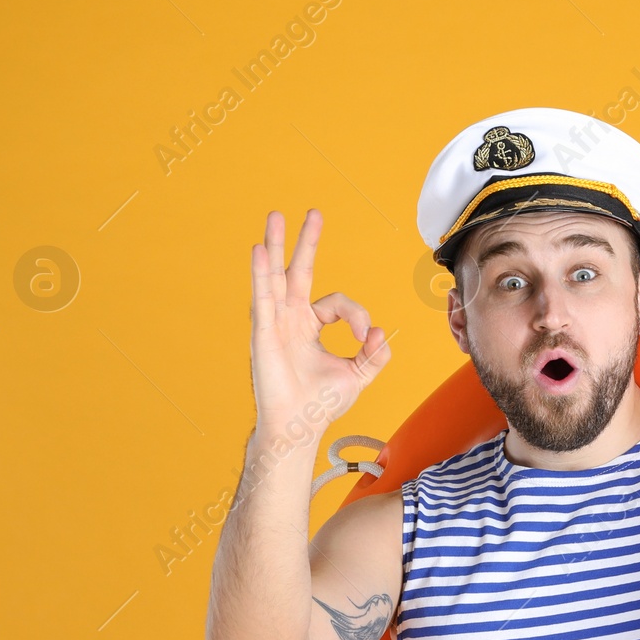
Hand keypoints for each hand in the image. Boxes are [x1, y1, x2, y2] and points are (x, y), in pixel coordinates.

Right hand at [249, 209, 389, 433]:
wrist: (299, 425)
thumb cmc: (322, 403)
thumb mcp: (358, 374)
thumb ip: (374, 354)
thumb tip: (380, 333)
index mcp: (310, 326)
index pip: (336, 303)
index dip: (356, 315)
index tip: (365, 337)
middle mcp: (291, 319)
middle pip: (298, 272)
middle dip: (305, 243)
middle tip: (314, 213)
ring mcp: (275, 323)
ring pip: (276, 277)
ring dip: (275, 246)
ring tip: (275, 216)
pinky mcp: (263, 332)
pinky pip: (262, 298)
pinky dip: (261, 274)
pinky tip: (259, 251)